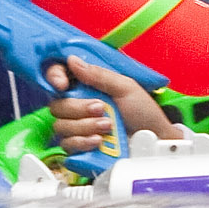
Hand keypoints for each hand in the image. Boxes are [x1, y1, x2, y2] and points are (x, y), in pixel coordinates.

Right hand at [43, 52, 182, 155]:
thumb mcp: (125, 87)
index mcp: (87, 86)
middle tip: (101, 109)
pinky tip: (99, 141)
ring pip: (61, 126)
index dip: (54, 77)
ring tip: (108, 126)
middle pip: (56, 105)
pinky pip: (66, 144)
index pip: (57, 76)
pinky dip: (83, 142)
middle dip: (79, 108)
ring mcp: (78, 127)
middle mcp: (78, 106)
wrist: (153, 141)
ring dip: (85, 126)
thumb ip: (98, 75)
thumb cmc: (144, 113)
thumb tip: (72, 60)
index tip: (63, 84)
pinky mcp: (80, 147)